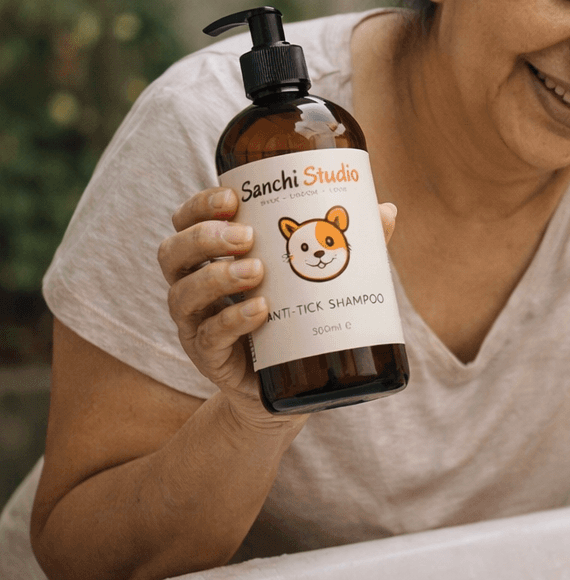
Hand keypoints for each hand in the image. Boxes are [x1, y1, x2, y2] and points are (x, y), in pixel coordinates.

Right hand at [158, 187, 396, 423]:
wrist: (294, 382)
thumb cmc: (298, 313)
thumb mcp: (317, 275)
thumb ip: (344, 243)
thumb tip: (386, 210)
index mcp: (212, 256)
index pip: (187, 221)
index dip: (200, 206)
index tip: (232, 197)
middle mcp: (194, 285)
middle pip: (172, 252)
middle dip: (205, 237)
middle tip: (246, 236)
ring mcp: (196, 323)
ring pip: (183, 294)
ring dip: (216, 277)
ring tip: (256, 270)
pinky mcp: (209, 357)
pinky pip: (209, 336)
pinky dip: (233, 321)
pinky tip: (260, 311)